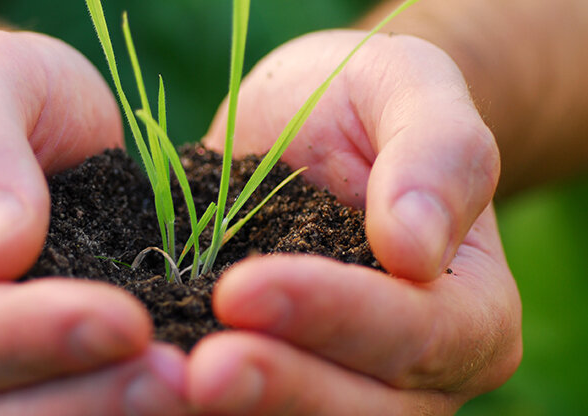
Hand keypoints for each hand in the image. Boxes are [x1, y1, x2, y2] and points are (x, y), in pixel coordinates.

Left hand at [190, 30, 520, 413]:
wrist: (311, 130)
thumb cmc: (370, 105)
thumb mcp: (413, 89)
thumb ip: (438, 154)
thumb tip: (417, 250)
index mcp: (470, 312)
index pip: (415, 333)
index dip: (333, 315)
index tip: (244, 289)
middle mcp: (418, 375)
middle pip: (359, 409)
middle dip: (279, 390)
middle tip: (201, 372)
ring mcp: (345, 388)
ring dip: (237, 413)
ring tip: (162, 383)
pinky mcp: (278, 382)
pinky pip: (248, 409)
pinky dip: (198, 406)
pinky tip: (148, 380)